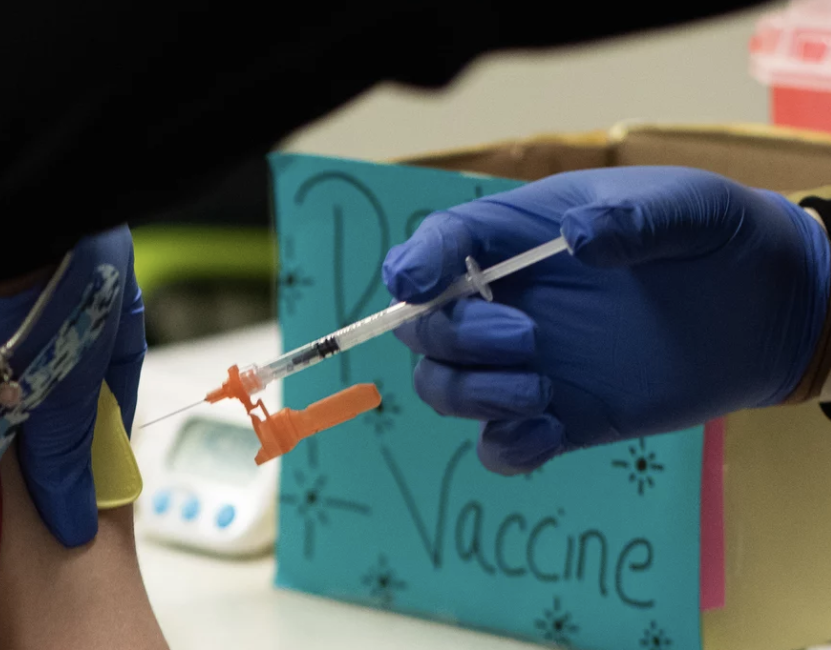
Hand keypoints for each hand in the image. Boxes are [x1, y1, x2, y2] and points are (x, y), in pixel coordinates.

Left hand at [0, 226, 145, 546]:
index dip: (97, 419)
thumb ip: (64, 452)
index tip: (78, 464)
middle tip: (8, 457)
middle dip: (26, 403)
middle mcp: (60, 272)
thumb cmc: (46, 287)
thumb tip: (76, 525)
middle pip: (46, 356)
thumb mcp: (64, 383)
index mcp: (111, 288)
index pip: (114, 367)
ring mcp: (1, 262)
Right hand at [381, 167, 829, 474]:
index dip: (414, 263)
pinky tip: (548, 434)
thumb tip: (579, 240)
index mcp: (519, 237)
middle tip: (528, 339)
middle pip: (425, 327)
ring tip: (540, 392)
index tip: (415, 285)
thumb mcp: (687, 209)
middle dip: (455, 338)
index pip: (441, 243)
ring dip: (471, 394)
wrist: (768, 307)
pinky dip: (505, 447)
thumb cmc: (714, 239)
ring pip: (445, 387)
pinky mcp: (557, 415)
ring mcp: (524, 363)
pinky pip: (498, 445)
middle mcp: (505, 300)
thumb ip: (635, 218)